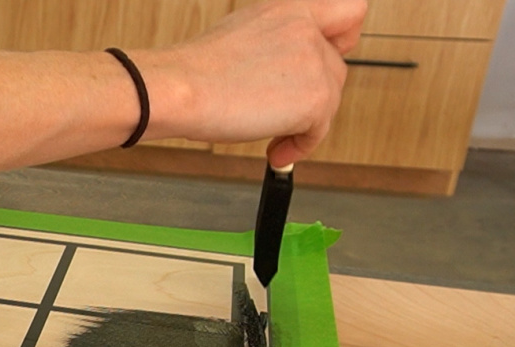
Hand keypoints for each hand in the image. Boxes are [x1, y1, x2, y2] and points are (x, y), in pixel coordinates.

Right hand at [134, 0, 366, 166]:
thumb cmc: (193, 71)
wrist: (180, 89)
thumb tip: (281, 74)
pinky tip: (276, 151)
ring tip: (273, 139)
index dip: (342, 40)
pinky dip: (300, 146)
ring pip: (329, 101)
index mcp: (288, 8)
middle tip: (284, 113)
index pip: (348, 11)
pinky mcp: (316, 98)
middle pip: (335, 68)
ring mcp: (314, 62)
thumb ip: (273, 44)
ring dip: (305, 125)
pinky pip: (319, 130)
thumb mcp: (240, 35)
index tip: (325, 62)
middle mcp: (306, 28)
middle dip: (312, 96)